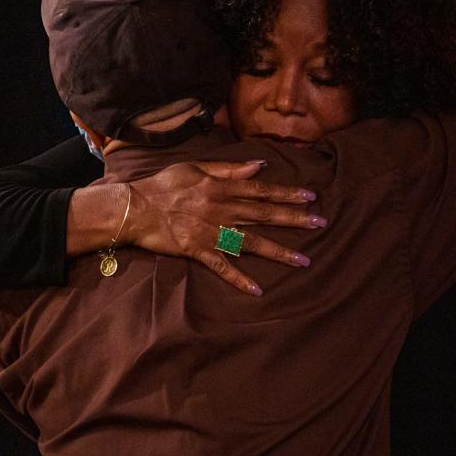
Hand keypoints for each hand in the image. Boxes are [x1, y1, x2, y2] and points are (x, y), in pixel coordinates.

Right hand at [125, 160, 325, 295]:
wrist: (134, 207)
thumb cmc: (164, 184)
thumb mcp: (196, 167)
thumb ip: (229, 168)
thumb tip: (259, 165)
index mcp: (221, 187)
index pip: (262, 191)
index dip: (287, 194)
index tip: (310, 198)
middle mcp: (221, 208)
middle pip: (264, 215)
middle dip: (294, 220)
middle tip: (321, 224)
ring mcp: (210, 231)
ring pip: (251, 243)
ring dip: (278, 252)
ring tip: (303, 262)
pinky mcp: (197, 250)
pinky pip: (221, 266)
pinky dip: (238, 278)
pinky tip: (257, 290)